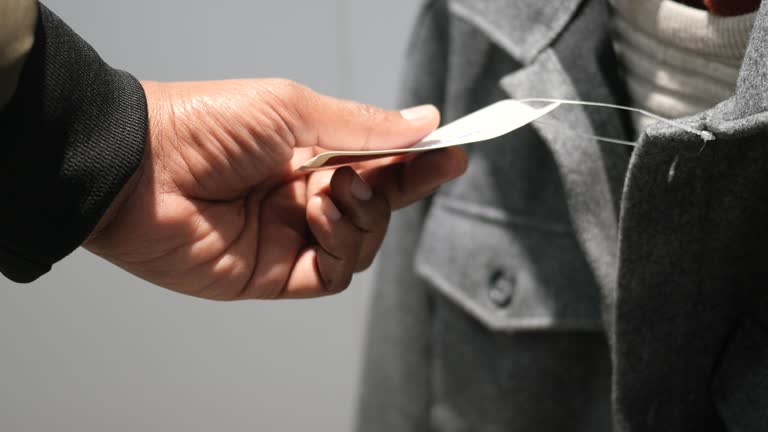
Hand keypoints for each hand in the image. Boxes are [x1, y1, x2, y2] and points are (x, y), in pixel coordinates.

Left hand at [83, 79, 466, 299]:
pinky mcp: (277, 275)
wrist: (138, 170)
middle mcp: (303, 197)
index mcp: (306, 154)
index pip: (376, 162)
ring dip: (364, 215)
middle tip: (417, 165)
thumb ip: (361, 127)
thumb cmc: (207, 125)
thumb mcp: (293, 111)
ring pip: (363, 242)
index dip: (416, 161)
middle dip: (403, 187)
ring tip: (331, 189)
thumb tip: (423, 122)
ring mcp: (292, 238)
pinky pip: (336, 274)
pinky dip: (342, 246)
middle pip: (378, 205)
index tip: (453, 151)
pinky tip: (319, 215)